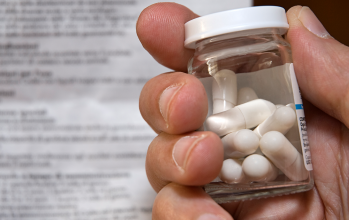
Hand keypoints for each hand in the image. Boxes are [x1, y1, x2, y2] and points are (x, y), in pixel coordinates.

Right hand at [137, 3, 348, 218]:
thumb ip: (344, 80)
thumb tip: (298, 26)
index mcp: (292, 118)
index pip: (227, 69)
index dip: (187, 42)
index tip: (158, 26)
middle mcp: (252, 151)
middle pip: (179, 112)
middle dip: (166, 98)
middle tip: (187, 105)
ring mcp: (232, 195)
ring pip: (165, 162)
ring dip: (170, 154)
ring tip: (202, 162)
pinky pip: (175, 214)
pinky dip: (179, 212)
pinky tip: (207, 215)